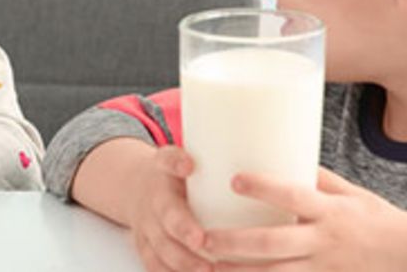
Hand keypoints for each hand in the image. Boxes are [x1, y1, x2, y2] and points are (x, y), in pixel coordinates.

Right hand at [127, 147, 212, 271]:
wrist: (138, 190)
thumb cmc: (176, 177)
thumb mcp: (188, 157)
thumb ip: (216, 155)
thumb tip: (269, 147)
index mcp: (164, 172)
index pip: (167, 161)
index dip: (176, 163)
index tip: (190, 166)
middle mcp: (152, 201)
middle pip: (164, 216)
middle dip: (183, 230)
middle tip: (204, 241)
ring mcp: (147, 228)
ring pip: (159, 249)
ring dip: (182, 262)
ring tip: (207, 271)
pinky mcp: (147, 249)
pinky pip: (155, 266)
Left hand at [204, 168, 406, 271]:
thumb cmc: (377, 219)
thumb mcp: (350, 193)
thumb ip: (316, 178)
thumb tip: (282, 152)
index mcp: (330, 211)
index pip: (293, 196)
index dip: (264, 188)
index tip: (234, 179)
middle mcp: (324, 242)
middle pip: (273, 244)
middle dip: (235, 244)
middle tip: (202, 238)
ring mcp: (324, 269)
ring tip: (206, 269)